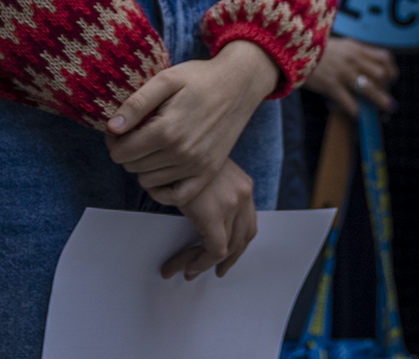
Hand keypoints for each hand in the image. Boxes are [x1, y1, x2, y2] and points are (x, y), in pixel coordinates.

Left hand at [108, 42, 278, 203]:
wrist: (239, 84)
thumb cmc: (200, 78)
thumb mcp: (166, 80)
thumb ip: (136, 104)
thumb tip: (112, 128)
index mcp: (167, 130)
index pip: (121, 152)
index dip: (114, 141)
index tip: (120, 129)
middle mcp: (181, 152)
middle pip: (132, 167)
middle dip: (128, 151)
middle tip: (137, 133)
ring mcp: (196, 165)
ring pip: (149, 181)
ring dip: (144, 166)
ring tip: (153, 145)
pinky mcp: (208, 172)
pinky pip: (176, 196)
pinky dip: (163, 188)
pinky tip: (162, 168)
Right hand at [158, 157, 259, 279]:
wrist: (171, 147)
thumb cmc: (181, 160)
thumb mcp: (203, 177)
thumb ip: (212, 197)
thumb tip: (203, 224)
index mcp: (243, 186)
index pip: (248, 225)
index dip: (236, 247)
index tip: (222, 260)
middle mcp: (243, 195)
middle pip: (243, 238)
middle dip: (228, 260)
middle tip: (214, 271)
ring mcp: (231, 204)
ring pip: (226, 248)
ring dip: (204, 265)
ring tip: (187, 272)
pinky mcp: (213, 214)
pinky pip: (213, 250)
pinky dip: (200, 263)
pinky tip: (186, 267)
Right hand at [305, 36, 397, 118]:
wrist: (293, 51)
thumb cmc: (315, 50)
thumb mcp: (339, 45)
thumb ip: (354, 53)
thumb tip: (366, 65)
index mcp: (355, 48)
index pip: (383, 57)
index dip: (391, 68)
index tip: (392, 77)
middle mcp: (352, 59)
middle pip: (380, 73)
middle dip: (386, 86)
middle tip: (386, 95)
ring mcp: (343, 73)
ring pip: (369, 88)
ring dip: (380, 100)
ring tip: (387, 108)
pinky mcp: (331, 85)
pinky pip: (349, 101)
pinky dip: (355, 110)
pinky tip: (358, 115)